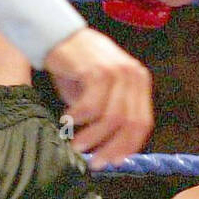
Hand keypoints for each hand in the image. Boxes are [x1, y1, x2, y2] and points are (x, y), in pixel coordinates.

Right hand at [44, 28, 152, 168]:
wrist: (56, 36)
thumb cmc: (75, 67)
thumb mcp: (98, 91)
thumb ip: (107, 114)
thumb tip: (108, 150)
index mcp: (138, 81)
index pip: (142, 122)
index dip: (128, 146)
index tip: (112, 161)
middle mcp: (133, 74)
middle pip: (129, 123)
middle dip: (110, 147)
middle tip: (94, 162)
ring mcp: (117, 71)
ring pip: (111, 118)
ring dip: (91, 136)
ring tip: (75, 144)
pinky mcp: (98, 70)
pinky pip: (91, 106)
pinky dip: (78, 118)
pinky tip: (67, 120)